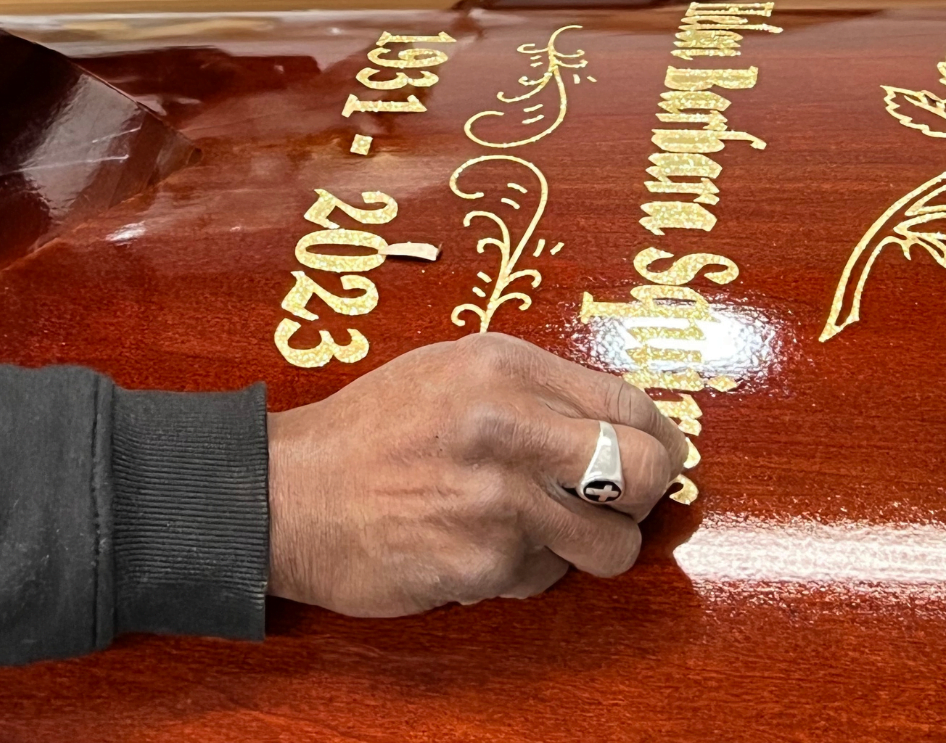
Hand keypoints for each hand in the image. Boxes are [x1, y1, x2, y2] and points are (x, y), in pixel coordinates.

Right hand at [267, 332, 686, 616]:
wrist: (290, 492)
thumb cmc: (370, 430)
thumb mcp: (450, 370)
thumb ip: (532, 389)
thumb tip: (617, 422)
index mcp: (504, 367)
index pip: (629, 403)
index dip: (655, 438)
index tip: (652, 455)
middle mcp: (509, 427)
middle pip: (643, 470)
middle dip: (644, 496)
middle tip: (618, 503)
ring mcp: (498, 501)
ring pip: (611, 543)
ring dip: (591, 546)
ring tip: (548, 532)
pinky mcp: (484, 565)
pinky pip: (546, 578)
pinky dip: (526, 570)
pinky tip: (481, 546)